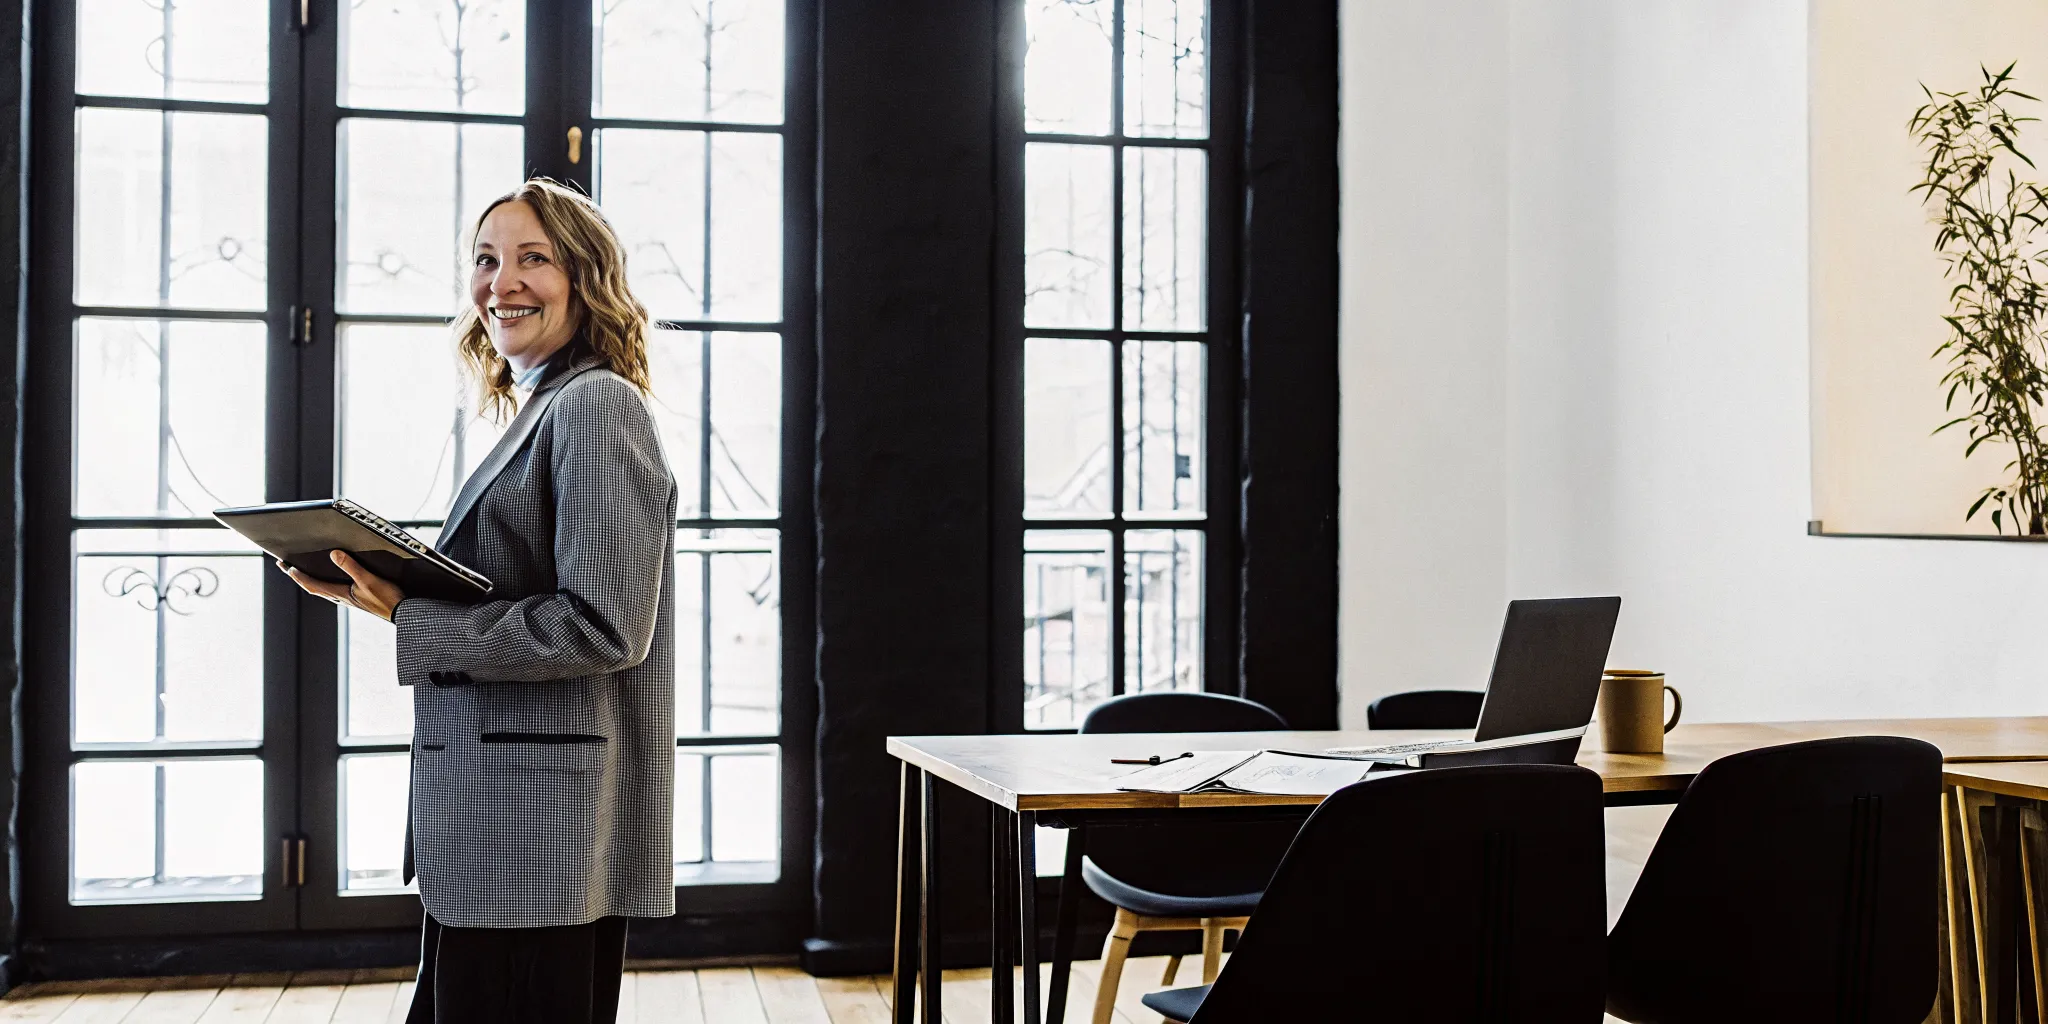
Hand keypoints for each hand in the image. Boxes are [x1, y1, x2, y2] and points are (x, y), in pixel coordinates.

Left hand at [279, 551, 406, 621]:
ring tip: (303, 572)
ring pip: (324, 590)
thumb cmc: (387, 599)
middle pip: (314, 587)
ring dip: (311, 581)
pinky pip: (334, 591)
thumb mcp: (369, 580)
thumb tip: (334, 554)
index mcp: (341, 594)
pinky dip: (325, 584)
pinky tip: (331, 581)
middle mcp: (342, 598)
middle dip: (299, 577)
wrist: (403, 613)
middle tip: (285, 567)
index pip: (313, 585)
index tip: (286, 566)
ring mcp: (350, 600)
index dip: (299, 576)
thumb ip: (351, 566)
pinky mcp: (358, 599)